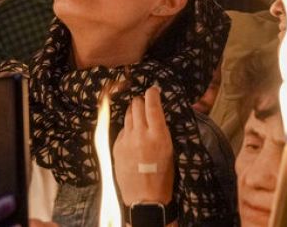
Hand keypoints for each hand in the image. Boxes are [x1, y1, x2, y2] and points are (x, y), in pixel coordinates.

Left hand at [113, 85, 174, 205]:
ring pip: (127, 115)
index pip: (152, 104)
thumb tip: (156, 115)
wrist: (145, 196)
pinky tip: (133, 134)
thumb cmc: (163, 175)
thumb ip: (162, 130)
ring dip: (133, 111)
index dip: (152, 93)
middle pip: (136, 105)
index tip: (153, 89)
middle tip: (145, 102)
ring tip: (138, 114)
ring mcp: (126, 140)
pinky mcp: (116, 147)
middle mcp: (140, 134)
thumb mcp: (170, 149)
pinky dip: (128, 127)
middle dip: (141, 101)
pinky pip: (122, 130)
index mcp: (158, 134)